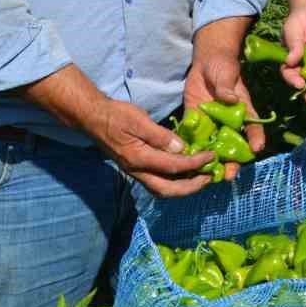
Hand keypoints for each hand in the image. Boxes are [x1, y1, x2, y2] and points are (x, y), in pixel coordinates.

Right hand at [93, 99, 213, 197]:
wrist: (94, 119)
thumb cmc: (116, 116)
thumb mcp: (139, 120)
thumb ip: (160, 136)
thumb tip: (181, 148)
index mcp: (139, 159)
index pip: (173, 167)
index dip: (195, 163)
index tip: (211, 156)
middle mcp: (137, 171)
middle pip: (168, 190)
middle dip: (192, 187)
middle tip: (210, 177)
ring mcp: (136, 172)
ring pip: (163, 190)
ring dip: (183, 188)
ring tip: (201, 177)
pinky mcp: (136, 169)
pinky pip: (158, 183)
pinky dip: (174, 182)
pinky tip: (184, 172)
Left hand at [184, 51, 264, 179]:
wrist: (205, 62)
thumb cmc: (222, 66)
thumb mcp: (226, 74)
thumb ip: (227, 87)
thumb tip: (230, 98)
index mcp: (242, 111)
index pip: (253, 127)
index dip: (256, 139)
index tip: (256, 149)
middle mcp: (228, 122)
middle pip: (234, 146)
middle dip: (232, 162)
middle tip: (228, 175)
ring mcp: (212, 124)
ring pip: (214, 148)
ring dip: (212, 162)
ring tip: (208, 176)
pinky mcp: (196, 122)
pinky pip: (195, 139)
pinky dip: (192, 150)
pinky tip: (189, 161)